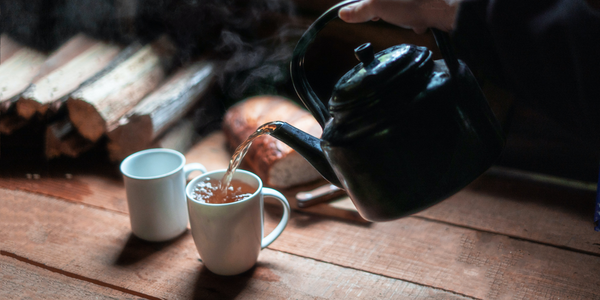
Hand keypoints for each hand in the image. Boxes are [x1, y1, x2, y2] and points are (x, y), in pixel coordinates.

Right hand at [338, 0, 460, 33]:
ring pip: (403, 5)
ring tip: (409, 19)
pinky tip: (420, 21)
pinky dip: (416, 16)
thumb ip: (360, 9)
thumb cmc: (413, 2)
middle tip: (388, 17)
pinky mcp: (426, 2)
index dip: (365, 5)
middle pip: (387, 1)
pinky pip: (416, 8)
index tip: (370, 13)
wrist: (445, 7)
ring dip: (403, 16)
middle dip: (387, 10)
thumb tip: (343, 13)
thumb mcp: (378, 5)